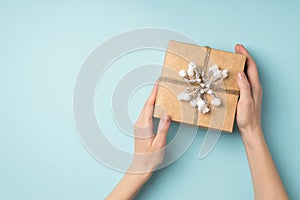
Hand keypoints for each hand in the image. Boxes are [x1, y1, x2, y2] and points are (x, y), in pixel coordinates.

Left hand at [106, 82, 170, 199]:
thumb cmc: (149, 158)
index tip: (157, 84)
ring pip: (146, 108)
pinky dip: (151, 106)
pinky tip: (156, 105)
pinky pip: (146, 113)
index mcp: (143, 125)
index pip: (149, 105)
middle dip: (153, 93)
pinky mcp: (140, 128)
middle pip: (146, 105)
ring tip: (159, 92)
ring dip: (152, 99)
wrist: (140, 166)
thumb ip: (163, 128)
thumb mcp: (159, 144)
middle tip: (159, 84)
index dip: (153, 94)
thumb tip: (167, 114)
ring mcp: (139, 125)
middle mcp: (139, 123)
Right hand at [235, 44, 262, 136]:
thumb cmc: (248, 117)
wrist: (250, 129)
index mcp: (255, 86)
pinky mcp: (247, 94)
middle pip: (250, 67)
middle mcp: (254, 86)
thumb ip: (244, 86)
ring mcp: (251, 90)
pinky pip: (244, 79)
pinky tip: (233, 74)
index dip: (245, 55)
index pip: (251, 66)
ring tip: (234, 58)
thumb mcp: (246, 101)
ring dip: (241, 63)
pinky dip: (239, 72)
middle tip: (235, 49)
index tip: (238, 48)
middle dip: (243, 56)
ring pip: (247, 73)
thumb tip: (240, 73)